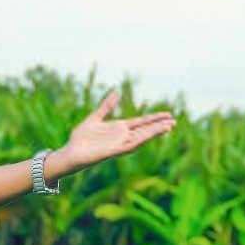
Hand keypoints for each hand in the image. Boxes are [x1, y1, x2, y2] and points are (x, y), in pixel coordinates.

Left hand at [58, 92, 174, 172]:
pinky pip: (129, 145)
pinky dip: (139, 140)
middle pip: (145, 130)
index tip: (167, 114)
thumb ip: (106, 107)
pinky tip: (148, 135)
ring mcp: (119, 144)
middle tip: (174, 122)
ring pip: (141, 137)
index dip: (154, 119)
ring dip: (153, 133)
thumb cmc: (80, 138)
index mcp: (119, 128)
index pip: (141, 122)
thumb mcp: (95, 118)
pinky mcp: (113, 151)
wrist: (70, 151)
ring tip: (167, 127)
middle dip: (159, 126)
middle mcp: (122, 136)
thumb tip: (115, 93)